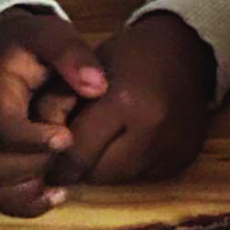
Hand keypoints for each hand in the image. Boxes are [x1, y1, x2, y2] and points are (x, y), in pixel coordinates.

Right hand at [0, 6, 107, 216]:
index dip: (29, 140)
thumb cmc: (33, 44)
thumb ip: (72, 55)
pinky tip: (55, 194)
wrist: (6, 51)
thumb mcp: (53, 34)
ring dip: (26, 191)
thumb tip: (96, 87)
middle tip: (66, 151)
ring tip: (62, 180)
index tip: (65, 137)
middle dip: (33, 165)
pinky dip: (21, 205)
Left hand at [45, 11, 216, 186]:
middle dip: (81, 166)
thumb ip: (64, 106)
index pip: (75, 154)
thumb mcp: (90, 70)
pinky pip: (144, 175)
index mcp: (122, 103)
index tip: (50, 156)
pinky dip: (132, 165)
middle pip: (98, 173)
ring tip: (106, 142)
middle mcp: (149, 130)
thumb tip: (41, 146)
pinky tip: (132, 142)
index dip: (57, 160)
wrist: (188, 49)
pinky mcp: (182, 159)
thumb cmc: (131, 55)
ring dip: (107, 166)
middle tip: (76, 150)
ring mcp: (170, 148)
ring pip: (120, 179)